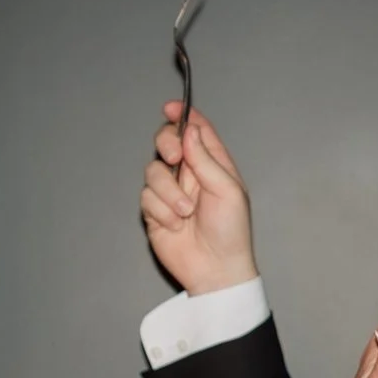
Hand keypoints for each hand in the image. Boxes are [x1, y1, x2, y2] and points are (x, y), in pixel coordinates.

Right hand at [140, 104, 258, 293]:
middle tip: (174, 158)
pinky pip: (147, 197)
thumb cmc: (231, 231)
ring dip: (168, 192)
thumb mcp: (226, 190)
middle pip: (166, 142)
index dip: (183, 116)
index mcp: (213, 164)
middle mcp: (190, 174)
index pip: (196, 130)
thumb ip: (205, 159)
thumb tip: (189, 130)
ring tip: (185, 213)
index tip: (171, 108)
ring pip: (153, 171)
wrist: (215, 269)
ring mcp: (171, 192)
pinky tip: (175, 226)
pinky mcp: (155, 211)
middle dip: (166, 144)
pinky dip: (161, 211)